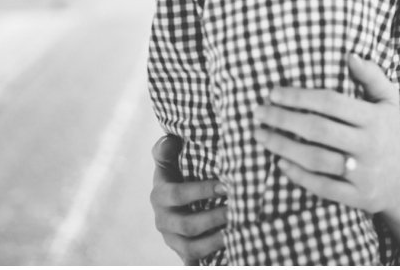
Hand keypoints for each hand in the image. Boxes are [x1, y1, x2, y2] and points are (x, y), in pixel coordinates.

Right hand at [150, 134, 226, 264]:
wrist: (172, 201)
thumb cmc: (176, 175)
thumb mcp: (168, 161)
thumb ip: (166, 150)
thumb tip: (169, 140)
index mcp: (160, 195)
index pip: (177, 195)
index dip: (201, 191)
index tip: (226, 185)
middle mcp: (163, 221)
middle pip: (187, 225)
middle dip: (214, 217)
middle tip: (239, 209)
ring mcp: (173, 240)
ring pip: (192, 247)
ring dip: (216, 240)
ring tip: (239, 230)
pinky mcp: (184, 253)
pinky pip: (195, 261)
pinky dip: (212, 257)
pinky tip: (233, 250)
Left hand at [253, 55, 399, 214]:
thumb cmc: (389, 135)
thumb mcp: (389, 102)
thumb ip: (372, 76)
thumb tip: (350, 55)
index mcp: (374, 118)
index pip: (331, 102)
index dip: (300, 96)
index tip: (273, 93)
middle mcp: (368, 144)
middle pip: (318, 129)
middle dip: (283, 119)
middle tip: (258, 112)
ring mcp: (362, 173)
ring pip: (316, 159)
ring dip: (283, 147)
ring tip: (260, 135)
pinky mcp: (357, 197)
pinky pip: (322, 187)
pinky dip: (298, 176)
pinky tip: (280, 163)